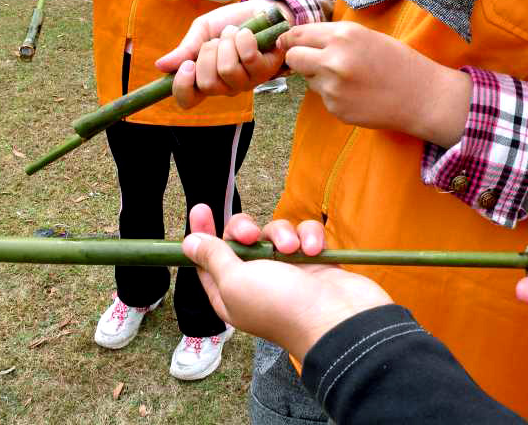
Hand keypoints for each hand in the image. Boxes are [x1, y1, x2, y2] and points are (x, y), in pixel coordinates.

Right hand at [156, 0, 290, 108]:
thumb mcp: (202, 31)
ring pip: (228, 70)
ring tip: (233, 34)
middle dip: (208, 53)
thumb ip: (185, 50)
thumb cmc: (229, 23)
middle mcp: (224, 87)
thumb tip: (160, 66)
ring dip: (227, 43)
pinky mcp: (264, 71)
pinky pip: (248, 58)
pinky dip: (243, 38)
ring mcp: (245, 82)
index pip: (187, 100)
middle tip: (217, 40)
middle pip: (207, 84)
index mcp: (204, 79)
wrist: (259, 11)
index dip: (183, 86)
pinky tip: (247, 33)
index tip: (187, 64)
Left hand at [183, 204, 392, 361]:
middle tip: (251, 234)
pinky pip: (305, 233)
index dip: (203, 233)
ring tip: (293, 250)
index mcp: (231, 292)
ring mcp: (287, 270)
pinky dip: (309, 236)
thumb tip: (189, 242)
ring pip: (275, 233)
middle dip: (244, 229)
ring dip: (282, 235)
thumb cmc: (280, 305)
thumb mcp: (235, 281)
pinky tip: (314, 250)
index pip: (209, 259)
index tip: (201, 208)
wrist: (338, 319)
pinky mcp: (314, 260)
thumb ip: (213, 257)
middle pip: (241, 239)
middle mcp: (257, 280)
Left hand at [277, 22, 472, 147]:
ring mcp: (332, 87)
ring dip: (319, 78)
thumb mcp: (366, 37)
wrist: (421, 96)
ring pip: (308, 79)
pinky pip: (323, 98)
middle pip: (293, 58)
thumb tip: (301, 41)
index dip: (290, 39)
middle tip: (310, 61)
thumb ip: (334, 38)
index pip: (298, 35)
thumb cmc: (398, 62)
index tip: (286, 42)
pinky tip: (357, 94)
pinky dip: (334, 96)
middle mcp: (333, 60)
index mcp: (342, 35)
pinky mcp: (335, 108)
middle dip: (297, 59)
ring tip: (349, 78)